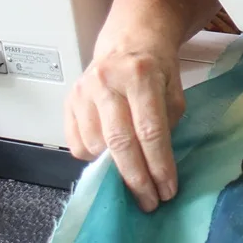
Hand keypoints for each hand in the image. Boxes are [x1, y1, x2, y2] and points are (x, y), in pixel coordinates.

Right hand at [64, 42, 185, 211]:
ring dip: (115, 171)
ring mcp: (83, 92)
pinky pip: (77, 144)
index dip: (159, 164)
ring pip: (96, 146)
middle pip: (119, 142)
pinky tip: (111, 159)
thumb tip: (156, 164)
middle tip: (149, 201)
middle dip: (136, 178)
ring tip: (134, 181)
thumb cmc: (156, 67)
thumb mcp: (174, 88)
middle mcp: (106, 82)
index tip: (167, 189)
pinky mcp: (68, 102)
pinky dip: (95, 158)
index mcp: (140, 75)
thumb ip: (168, 122)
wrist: (128, 41)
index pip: (150, 130)